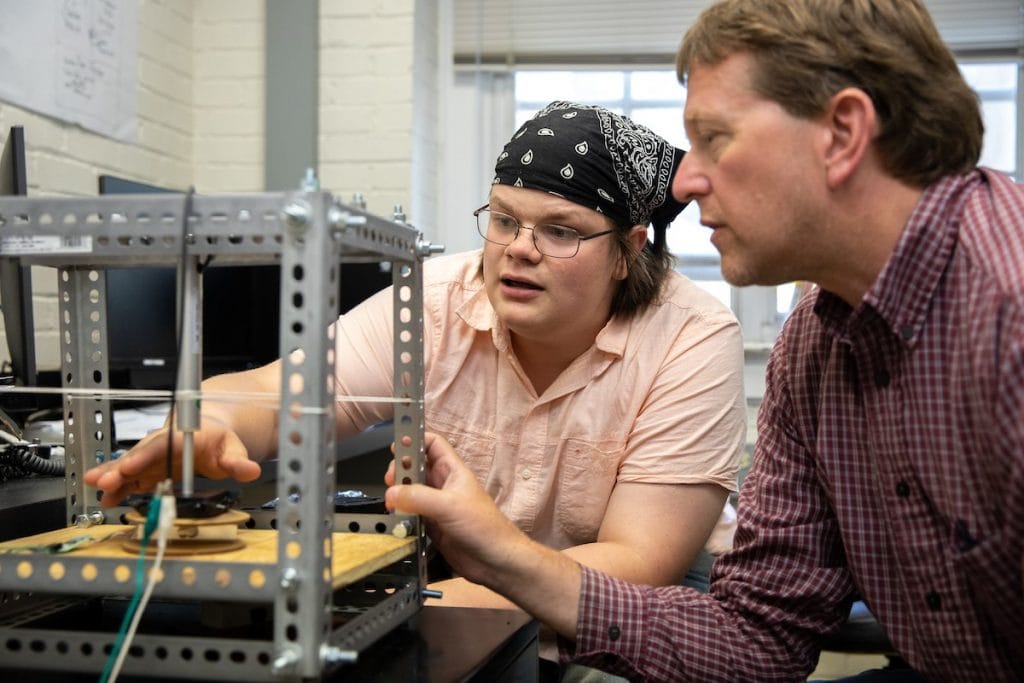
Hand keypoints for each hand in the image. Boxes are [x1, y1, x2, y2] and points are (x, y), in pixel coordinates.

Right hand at [83, 420, 260, 506]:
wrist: (208, 433)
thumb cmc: (219, 440)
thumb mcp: (233, 449)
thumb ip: (239, 461)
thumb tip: (251, 470)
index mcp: (182, 437)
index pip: (162, 446)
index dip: (145, 457)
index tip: (129, 466)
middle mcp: (162, 445)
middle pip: (139, 455)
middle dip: (120, 468)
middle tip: (103, 480)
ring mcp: (152, 458)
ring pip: (129, 466)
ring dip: (112, 476)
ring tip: (94, 486)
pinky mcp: (148, 471)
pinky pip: (130, 478)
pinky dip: (118, 487)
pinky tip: (106, 499)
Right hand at [384, 432, 526, 586]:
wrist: (496, 561)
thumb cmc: (483, 526)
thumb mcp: (449, 506)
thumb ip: (419, 497)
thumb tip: (391, 492)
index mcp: (453, 471)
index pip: (432, 444)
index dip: (415, 439)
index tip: (396, 446)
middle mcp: (443, 485)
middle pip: (416, 467)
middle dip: (401, 470)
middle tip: (390, 481)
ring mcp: (437, 506)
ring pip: (411, 492)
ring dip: (398, 494)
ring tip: (390, 503)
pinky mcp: (432, 526)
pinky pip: (411, 515)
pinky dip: (401, 516)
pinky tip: (394, 520)